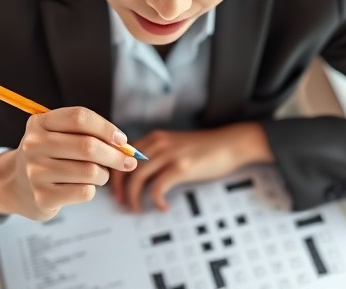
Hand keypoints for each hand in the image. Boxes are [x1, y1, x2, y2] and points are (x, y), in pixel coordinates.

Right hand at [0, 107, 136, 220]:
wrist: (17, 186)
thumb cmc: (50, 156)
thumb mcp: (59, 136)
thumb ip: (89, 135)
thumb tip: (126, 148)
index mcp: (39, 123)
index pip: (79, 118)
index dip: (106, 128)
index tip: (122, 140)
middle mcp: (33, 145)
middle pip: (88, 146)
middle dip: (115, 155)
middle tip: (128, 161)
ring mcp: (35, 172)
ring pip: (90, 171)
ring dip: (104, 174)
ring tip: (99, 174)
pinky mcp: (42, 197)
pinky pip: (84, 192)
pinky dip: (92, 189)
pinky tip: (83, 187)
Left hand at [109, 122, 272, 212]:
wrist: (231, 143)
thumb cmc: (205, 148)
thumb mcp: (175, 145)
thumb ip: (156, 154)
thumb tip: (137, 174)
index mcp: (154, 138)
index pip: (121, 154)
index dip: (114, 173)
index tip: (115, 189)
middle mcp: (158, 143)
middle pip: (124, 166)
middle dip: (118, 188)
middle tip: (121, 202)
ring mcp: (169, 154)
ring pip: (137, 177)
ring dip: (133, 197)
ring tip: (137, 208)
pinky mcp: (182, 167)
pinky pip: (158, 187)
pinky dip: (155, 200)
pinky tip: (161, 206)